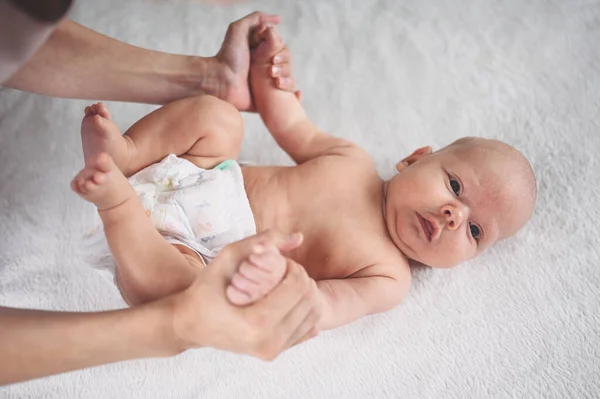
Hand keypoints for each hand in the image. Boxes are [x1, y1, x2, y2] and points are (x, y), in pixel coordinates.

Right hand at [169, 230, 320, 359]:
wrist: (191, 324)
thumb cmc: (205, 289)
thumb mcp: (227, 257)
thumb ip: (261, 241)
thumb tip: (299, 237)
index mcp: (256, 324)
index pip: (298, 287)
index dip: (293, 267)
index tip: (279, 262)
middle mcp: (268, 343)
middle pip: (310, 300)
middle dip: (301, 278)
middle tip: (283, 270)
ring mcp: (273, 351)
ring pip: (314, 315)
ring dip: (305, 293)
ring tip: (284, 283)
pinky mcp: (276, 353)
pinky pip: (309, 328)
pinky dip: (304, 309)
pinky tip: (285, 299)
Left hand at [215, 11, 299, 110]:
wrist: (221, 81)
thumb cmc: (228, 55)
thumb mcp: (239, 29)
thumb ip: (256, 18)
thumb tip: (278, 19)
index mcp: (263, 53)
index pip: (283, 49)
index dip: (282, 51)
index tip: (272, 55)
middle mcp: (267, 67)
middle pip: (288, 63)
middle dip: (284, 65)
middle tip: (271, 69)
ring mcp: (268, 83)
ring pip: (290, 79)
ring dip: (287, 78)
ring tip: (274, 80)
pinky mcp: (269, 98)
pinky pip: (288, 97)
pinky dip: (294, 94)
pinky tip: (294, 93)